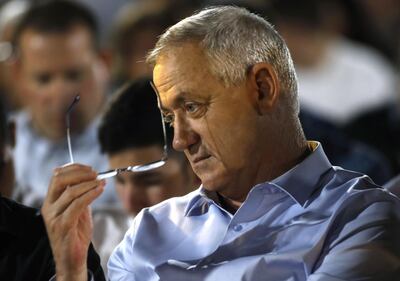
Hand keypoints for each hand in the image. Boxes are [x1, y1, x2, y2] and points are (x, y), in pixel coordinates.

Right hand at [42, 164, 104, 280]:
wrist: (72, 258)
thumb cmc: (76, 234)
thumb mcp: (78, 210)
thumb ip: (80, 195)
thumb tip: (91, 178)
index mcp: (50, 201)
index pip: (57, 176)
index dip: (74, 168)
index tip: (90, 168)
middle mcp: (48, 207)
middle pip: (60, 179)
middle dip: (80, 173)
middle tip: (96, 174)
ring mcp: (53, 216)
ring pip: (71, 191)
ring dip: (90, 184)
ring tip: (102, 182)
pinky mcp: (62, 225)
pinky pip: (78, 204)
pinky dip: (91, 194)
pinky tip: (100, 190)